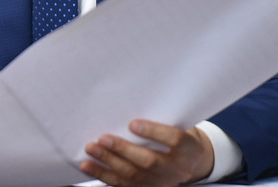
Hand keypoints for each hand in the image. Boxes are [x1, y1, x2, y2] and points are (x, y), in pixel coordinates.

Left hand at [79, 120, 213, 186]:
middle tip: (103, 138)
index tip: (132, 123)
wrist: (190, 161)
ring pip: (133, 175)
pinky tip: (87, 166)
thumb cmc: (178, 134)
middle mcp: (178, 169)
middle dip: (123, 150)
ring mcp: (162, 182)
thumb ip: (162, 116)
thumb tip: (130, 98)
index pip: (175, 140)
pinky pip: (122, 184)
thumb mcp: (179, 123)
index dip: (154, 132)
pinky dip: (102, 175)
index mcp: (190, 148)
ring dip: (109, 161)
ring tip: (91, 149)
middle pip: (150, 162)